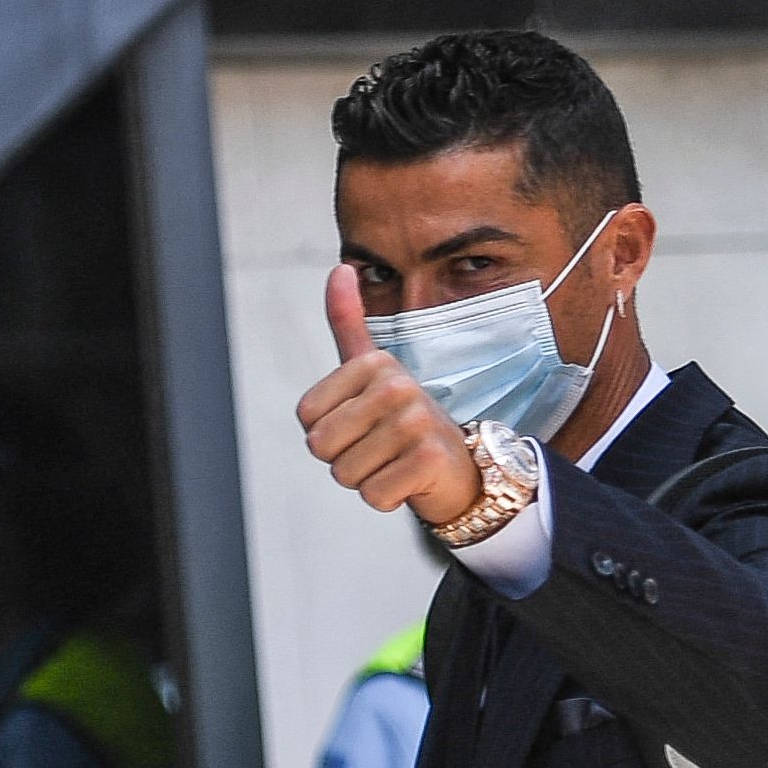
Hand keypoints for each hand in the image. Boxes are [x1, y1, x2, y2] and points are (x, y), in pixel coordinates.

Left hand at [296, 266, 483, 525]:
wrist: (460, 466)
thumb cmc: (405, 420)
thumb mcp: (373, 371)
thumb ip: (349, 323)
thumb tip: (341, 269)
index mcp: (375, 363)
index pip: (307, 418)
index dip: (328, 432)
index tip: (364, 424)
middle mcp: (397, 385)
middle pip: (321, 446)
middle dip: (343, 459)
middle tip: (379, 448)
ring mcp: (416, 421)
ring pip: (345, 473)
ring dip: (366, 479)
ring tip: (395, 462)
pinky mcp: (428, 459)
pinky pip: (373, 495)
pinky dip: (386, 498)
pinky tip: (409, 480)